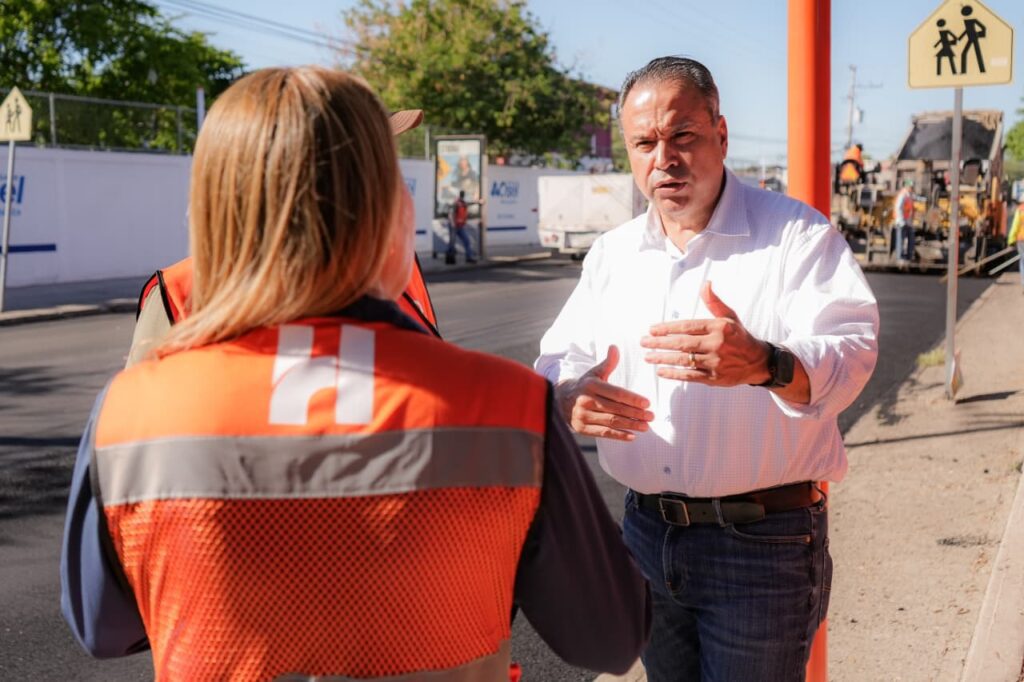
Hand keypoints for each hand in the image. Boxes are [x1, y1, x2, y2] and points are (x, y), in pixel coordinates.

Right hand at [554, 345, 653, 441]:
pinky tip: (632, 436)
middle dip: (636, 413)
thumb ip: (608, 363)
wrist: (561, 401)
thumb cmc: (585, 386)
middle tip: (651, 416)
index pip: (616, 393)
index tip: (647, 403)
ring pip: (611, 422)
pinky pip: (603, 433)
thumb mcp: (595, 373)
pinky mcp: (582, 428)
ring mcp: (583, 416)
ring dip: (630, 425)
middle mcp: (586, 400)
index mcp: (591, 385)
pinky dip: (618, 436)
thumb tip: (614, 347)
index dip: (633, 398)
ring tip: (645, 426)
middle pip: (616, 409)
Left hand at [640, 282, 769, 385]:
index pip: (688, 327)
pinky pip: (690, 376)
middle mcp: (716, 344)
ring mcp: (715, 362)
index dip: (668, 328)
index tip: (652, 330)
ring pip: (684, 360)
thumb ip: (714, 302)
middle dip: (660, 343)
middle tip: (643, 342)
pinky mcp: (714, 378)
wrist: (758, 362)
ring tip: (648, 357)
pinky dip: (674, 374)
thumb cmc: (739, 336)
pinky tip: (661, 371)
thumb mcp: (729, 316)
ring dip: (663, 359)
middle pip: (683, 344)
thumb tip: (705, 284)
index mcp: (718, 327)